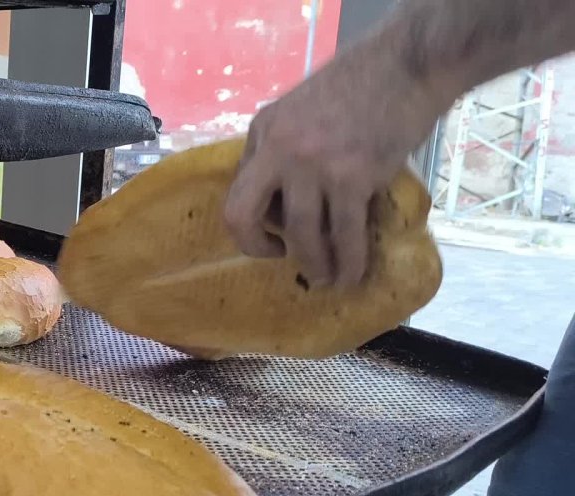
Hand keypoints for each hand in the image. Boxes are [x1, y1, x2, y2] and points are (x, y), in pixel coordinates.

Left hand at [222, 39, 445, 286]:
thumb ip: (281, 148)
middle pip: (242, 215)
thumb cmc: (360, 85)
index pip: (238, 188)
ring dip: (313, 264)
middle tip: (279, 259)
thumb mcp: (298, 109)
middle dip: (255, 248)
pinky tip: (353, 275)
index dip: (250, 220)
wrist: (407, 65)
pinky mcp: (353, 178)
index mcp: (263, 131)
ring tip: (326, 279)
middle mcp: (278, 150)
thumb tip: (279, 198)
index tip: (269, 235)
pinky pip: (345, 234)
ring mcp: (313, 166)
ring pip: (300, 233)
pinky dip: (349, 262)